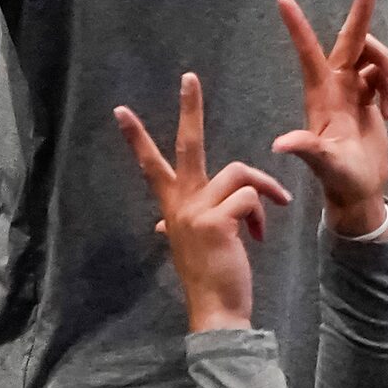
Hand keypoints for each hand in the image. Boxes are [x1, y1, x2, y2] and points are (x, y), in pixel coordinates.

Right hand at [114, 73, 293, 333]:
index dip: (137, 139)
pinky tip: (259, 236)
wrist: (217, 309)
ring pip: (238, 173)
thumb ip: (179, 224)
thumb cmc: (211, 274)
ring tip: (266, 217)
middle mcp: (180, 203)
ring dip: (262, 189)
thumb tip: (162, 224)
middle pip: (186, 145)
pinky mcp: (217, 221)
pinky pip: (250, 197)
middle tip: (189, 78)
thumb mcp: (190, 243)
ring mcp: (196, 211)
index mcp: (175, 206)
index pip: (152, 165)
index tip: (121, 111)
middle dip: (189, 109)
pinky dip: (262, 214)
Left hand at [269, 0, 387, 240]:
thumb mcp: (323, 164)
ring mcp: (355, 88)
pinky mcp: (371, 96)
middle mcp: (336, 84)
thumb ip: (307, 149)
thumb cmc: (338, 178)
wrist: (360, 190)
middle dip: (361, 7)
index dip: (297, 25)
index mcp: (320, 94)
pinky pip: (386, 75)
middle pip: (352, 38)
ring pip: (375, 56)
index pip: (308, 52)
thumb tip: (281, 143)